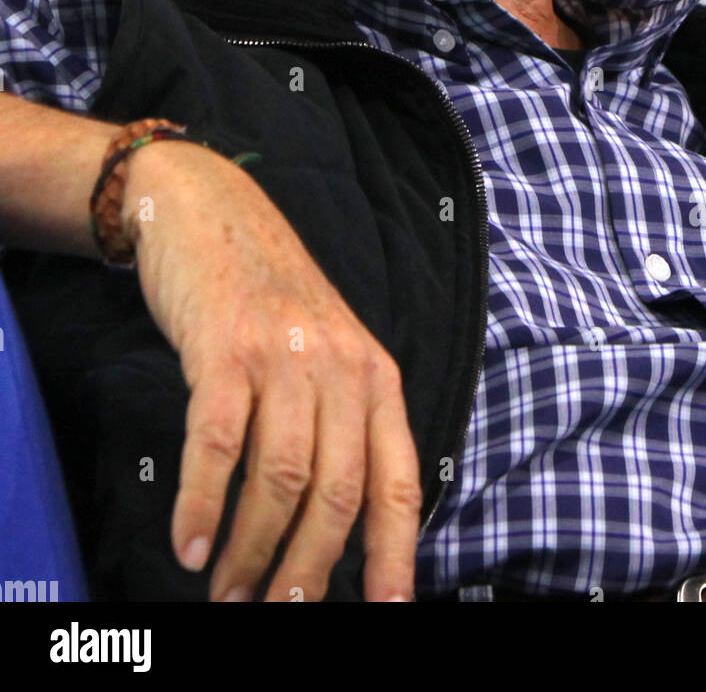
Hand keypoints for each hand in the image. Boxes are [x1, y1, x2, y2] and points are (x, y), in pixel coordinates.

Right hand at [121, 137, 421, 600]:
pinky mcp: (225, 347)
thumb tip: (341, 523)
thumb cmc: (270, 297)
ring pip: (280, 479)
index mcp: (375, 377)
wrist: (212, 211)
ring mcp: (283, 355)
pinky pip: (216, 442)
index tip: (388, 611)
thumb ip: (343, 420)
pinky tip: (188, 544)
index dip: (396, 556)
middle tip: (276, 613)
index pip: (399, 483)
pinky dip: (202, 503)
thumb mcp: (329, 350)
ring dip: (251, 551)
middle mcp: (341, 368)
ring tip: (226, 592)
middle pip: (338, 494)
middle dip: (308, 571)